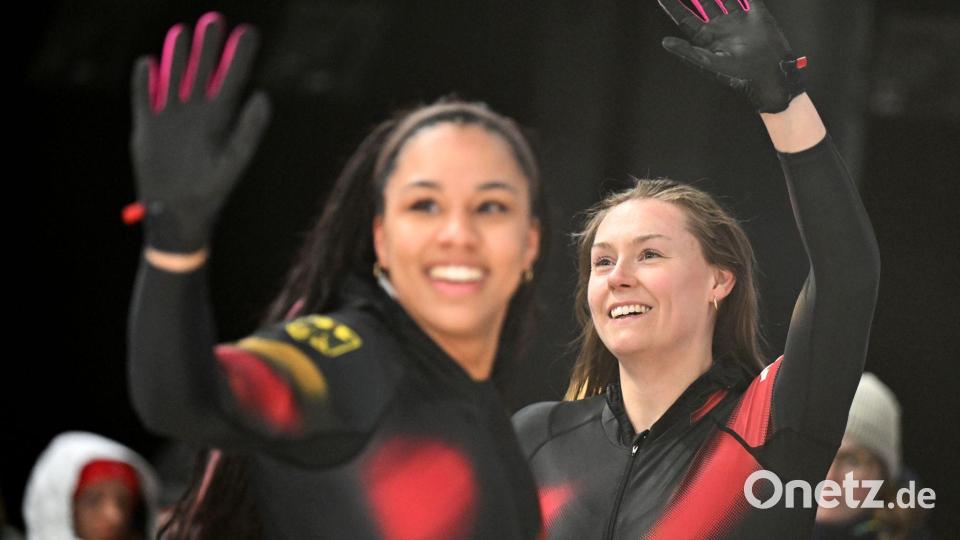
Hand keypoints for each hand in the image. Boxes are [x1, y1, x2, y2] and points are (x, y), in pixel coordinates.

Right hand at [130, 12, 271, 252]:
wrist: (179, 213)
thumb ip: (249, 128)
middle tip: (213, 20)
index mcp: (220, 118)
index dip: (239, 56)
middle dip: (207, 46)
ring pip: (173, 76)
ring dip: (177, 55)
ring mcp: (171, 116)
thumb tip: (264, 95)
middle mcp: (196, 112)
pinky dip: (144, 81)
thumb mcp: (234, 159)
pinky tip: (148, 64)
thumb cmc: (212, 190)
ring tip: (182, 32)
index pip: (231, 79)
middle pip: (201, 70)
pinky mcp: (147, 126)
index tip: (247, 32)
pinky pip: (144, 97)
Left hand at [656, 0, 804, 112]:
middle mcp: (719, 26)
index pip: (684, 17)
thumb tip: (664, 42)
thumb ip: (686, 51)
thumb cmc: (738, 72)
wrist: (769, 71)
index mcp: (706, 37)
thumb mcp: (708, 62)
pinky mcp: (755, 13)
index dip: (673, 6)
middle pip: (702, 2)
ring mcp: (736, 19)